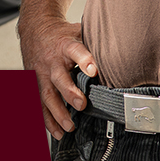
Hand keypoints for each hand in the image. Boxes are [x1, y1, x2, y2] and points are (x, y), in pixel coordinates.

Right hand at [26, 16, 96, 139]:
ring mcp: (41, 74)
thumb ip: (95, 43)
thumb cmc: (62, 34)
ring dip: (58, 113)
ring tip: (70, 126)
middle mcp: (52, 61)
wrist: (35, 28)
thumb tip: (124, 52)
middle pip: (59, 78)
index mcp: (65, 46)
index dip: (84, 60)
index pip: (76, 51)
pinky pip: (39, 104)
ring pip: (47, 95)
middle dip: (70, 93)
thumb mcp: (78, 31)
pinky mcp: (35, 84)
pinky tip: (58, 132)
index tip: (94, 70)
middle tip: (82, 105)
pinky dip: (47, 120)